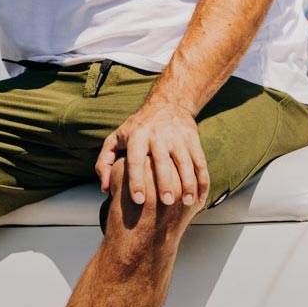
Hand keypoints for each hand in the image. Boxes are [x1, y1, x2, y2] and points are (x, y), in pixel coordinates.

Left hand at [95, 98, 209, 207]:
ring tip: (186, 202)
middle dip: (165, 184)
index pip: (136, 161)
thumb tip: (105, 188)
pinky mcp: (193, 140)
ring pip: (185, 163)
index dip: (136, 181)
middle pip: (162, 163)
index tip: (138, 200)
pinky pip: (200, 162)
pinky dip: (202, 180)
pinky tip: (200, 196)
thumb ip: (105, 162)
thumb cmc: (137, 128)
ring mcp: (177, 138)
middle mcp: (157, 136)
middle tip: (166, 202)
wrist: (167, 104)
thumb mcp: (116, 139)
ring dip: (188, 184)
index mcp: (137, 137)